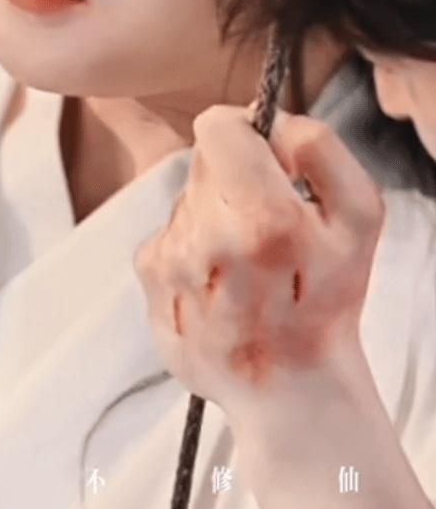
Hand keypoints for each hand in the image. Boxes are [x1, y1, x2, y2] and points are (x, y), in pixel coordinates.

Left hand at [134, 103, 385, 416]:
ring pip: (185, 199)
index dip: (240, 128)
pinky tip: (218, 283)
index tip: (259, 151)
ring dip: (212, 216)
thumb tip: (270, 120)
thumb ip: (320, 148)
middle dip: (234, 179)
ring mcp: (172, 260)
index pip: (216, 126)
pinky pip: (166, 234)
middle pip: (202, 162)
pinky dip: (190, 248)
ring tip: (244, 264)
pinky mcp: (150, 280)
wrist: (286, 387)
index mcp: (264, 217)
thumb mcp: (358, 218)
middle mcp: (208, 237)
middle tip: (264, 224)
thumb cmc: (326, 301)